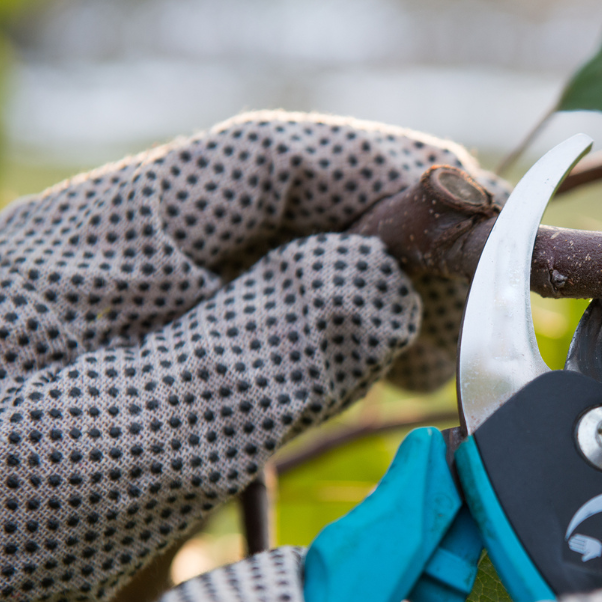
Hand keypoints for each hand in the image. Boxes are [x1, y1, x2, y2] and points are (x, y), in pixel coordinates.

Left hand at [0, 113, 504, 601]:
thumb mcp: (130, 439)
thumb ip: (264, 352)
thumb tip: (389, 277)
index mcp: (109, 238)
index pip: (276, 161)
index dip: (396, 176)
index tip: (492, 227)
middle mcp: (133, 258)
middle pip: (296, 211)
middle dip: (401, 247)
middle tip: (472, 324)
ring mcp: (149, 318)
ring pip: (294, 274)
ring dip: (379, 301)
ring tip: (431, 364)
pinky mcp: (162, 376)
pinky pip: (273, 336)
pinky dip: (340, 353)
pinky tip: (371, 385)